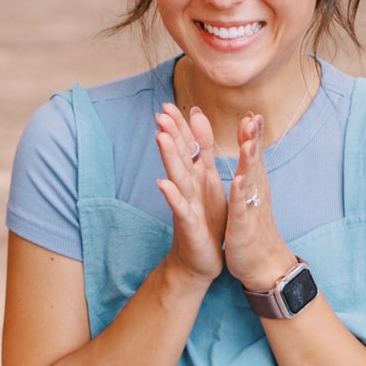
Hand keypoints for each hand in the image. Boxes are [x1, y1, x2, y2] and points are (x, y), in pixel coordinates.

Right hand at [154, 104, 226, 284]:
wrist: (201, 259)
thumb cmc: (205, 218)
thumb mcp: (206, 179)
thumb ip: (200, 149)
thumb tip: (196, 118)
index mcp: (195, 176)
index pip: (186, 147)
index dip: (179, 126)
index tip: (168, 105)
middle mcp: (187, 187)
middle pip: (178, 157)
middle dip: (170, 135)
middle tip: (160, 113)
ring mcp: (185, 205)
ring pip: (178, 177)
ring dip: (169, 158)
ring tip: (160, 138)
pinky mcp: (188, 224)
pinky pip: (180, 207)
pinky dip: (172, 195)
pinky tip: (163, 183)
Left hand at [222, 114, 296, 291]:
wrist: (264, 264)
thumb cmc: (254, 227)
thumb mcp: (250, 195)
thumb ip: (249, 169)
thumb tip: (250, 146)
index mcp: (254, 184)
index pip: (253, 154)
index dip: (252, 133)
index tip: (251, 112)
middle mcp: (256, 193)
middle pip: (255, 161)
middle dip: (253, 140)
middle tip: (253, 118)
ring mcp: (251, 209)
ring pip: (250, 181)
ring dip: (249, 162)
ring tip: (248, 143)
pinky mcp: (243, 227)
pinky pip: (241, 209)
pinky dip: (240, 194)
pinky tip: (238, 181)